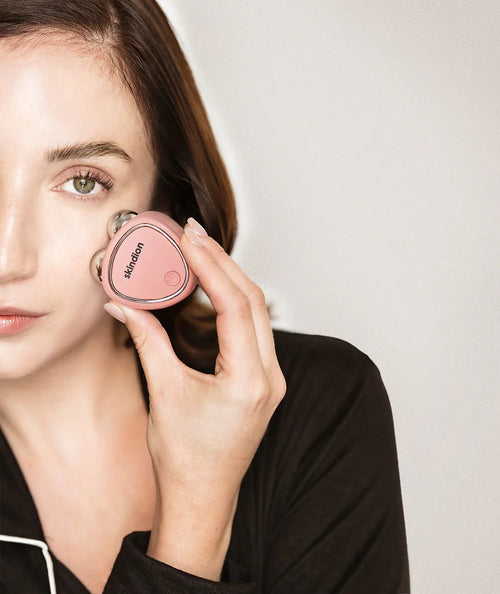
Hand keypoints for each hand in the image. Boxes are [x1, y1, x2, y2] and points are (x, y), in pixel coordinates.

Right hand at [104, 217, 285, 578]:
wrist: (202, 497)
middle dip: (223, 263)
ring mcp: (272, 379)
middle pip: (253, 301)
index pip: (236, 306)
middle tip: (193, 235)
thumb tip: (124, 304)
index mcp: (250, 381)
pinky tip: (215, 288)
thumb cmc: (185, 457)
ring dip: (231, 280)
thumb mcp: (163, 393)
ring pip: (258, 313)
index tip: (190, 239)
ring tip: (201, 253)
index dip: (212, 266)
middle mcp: (270, 377)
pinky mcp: (264, 381)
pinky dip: (236, 303)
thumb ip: (147, 341)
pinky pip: (255, 329)